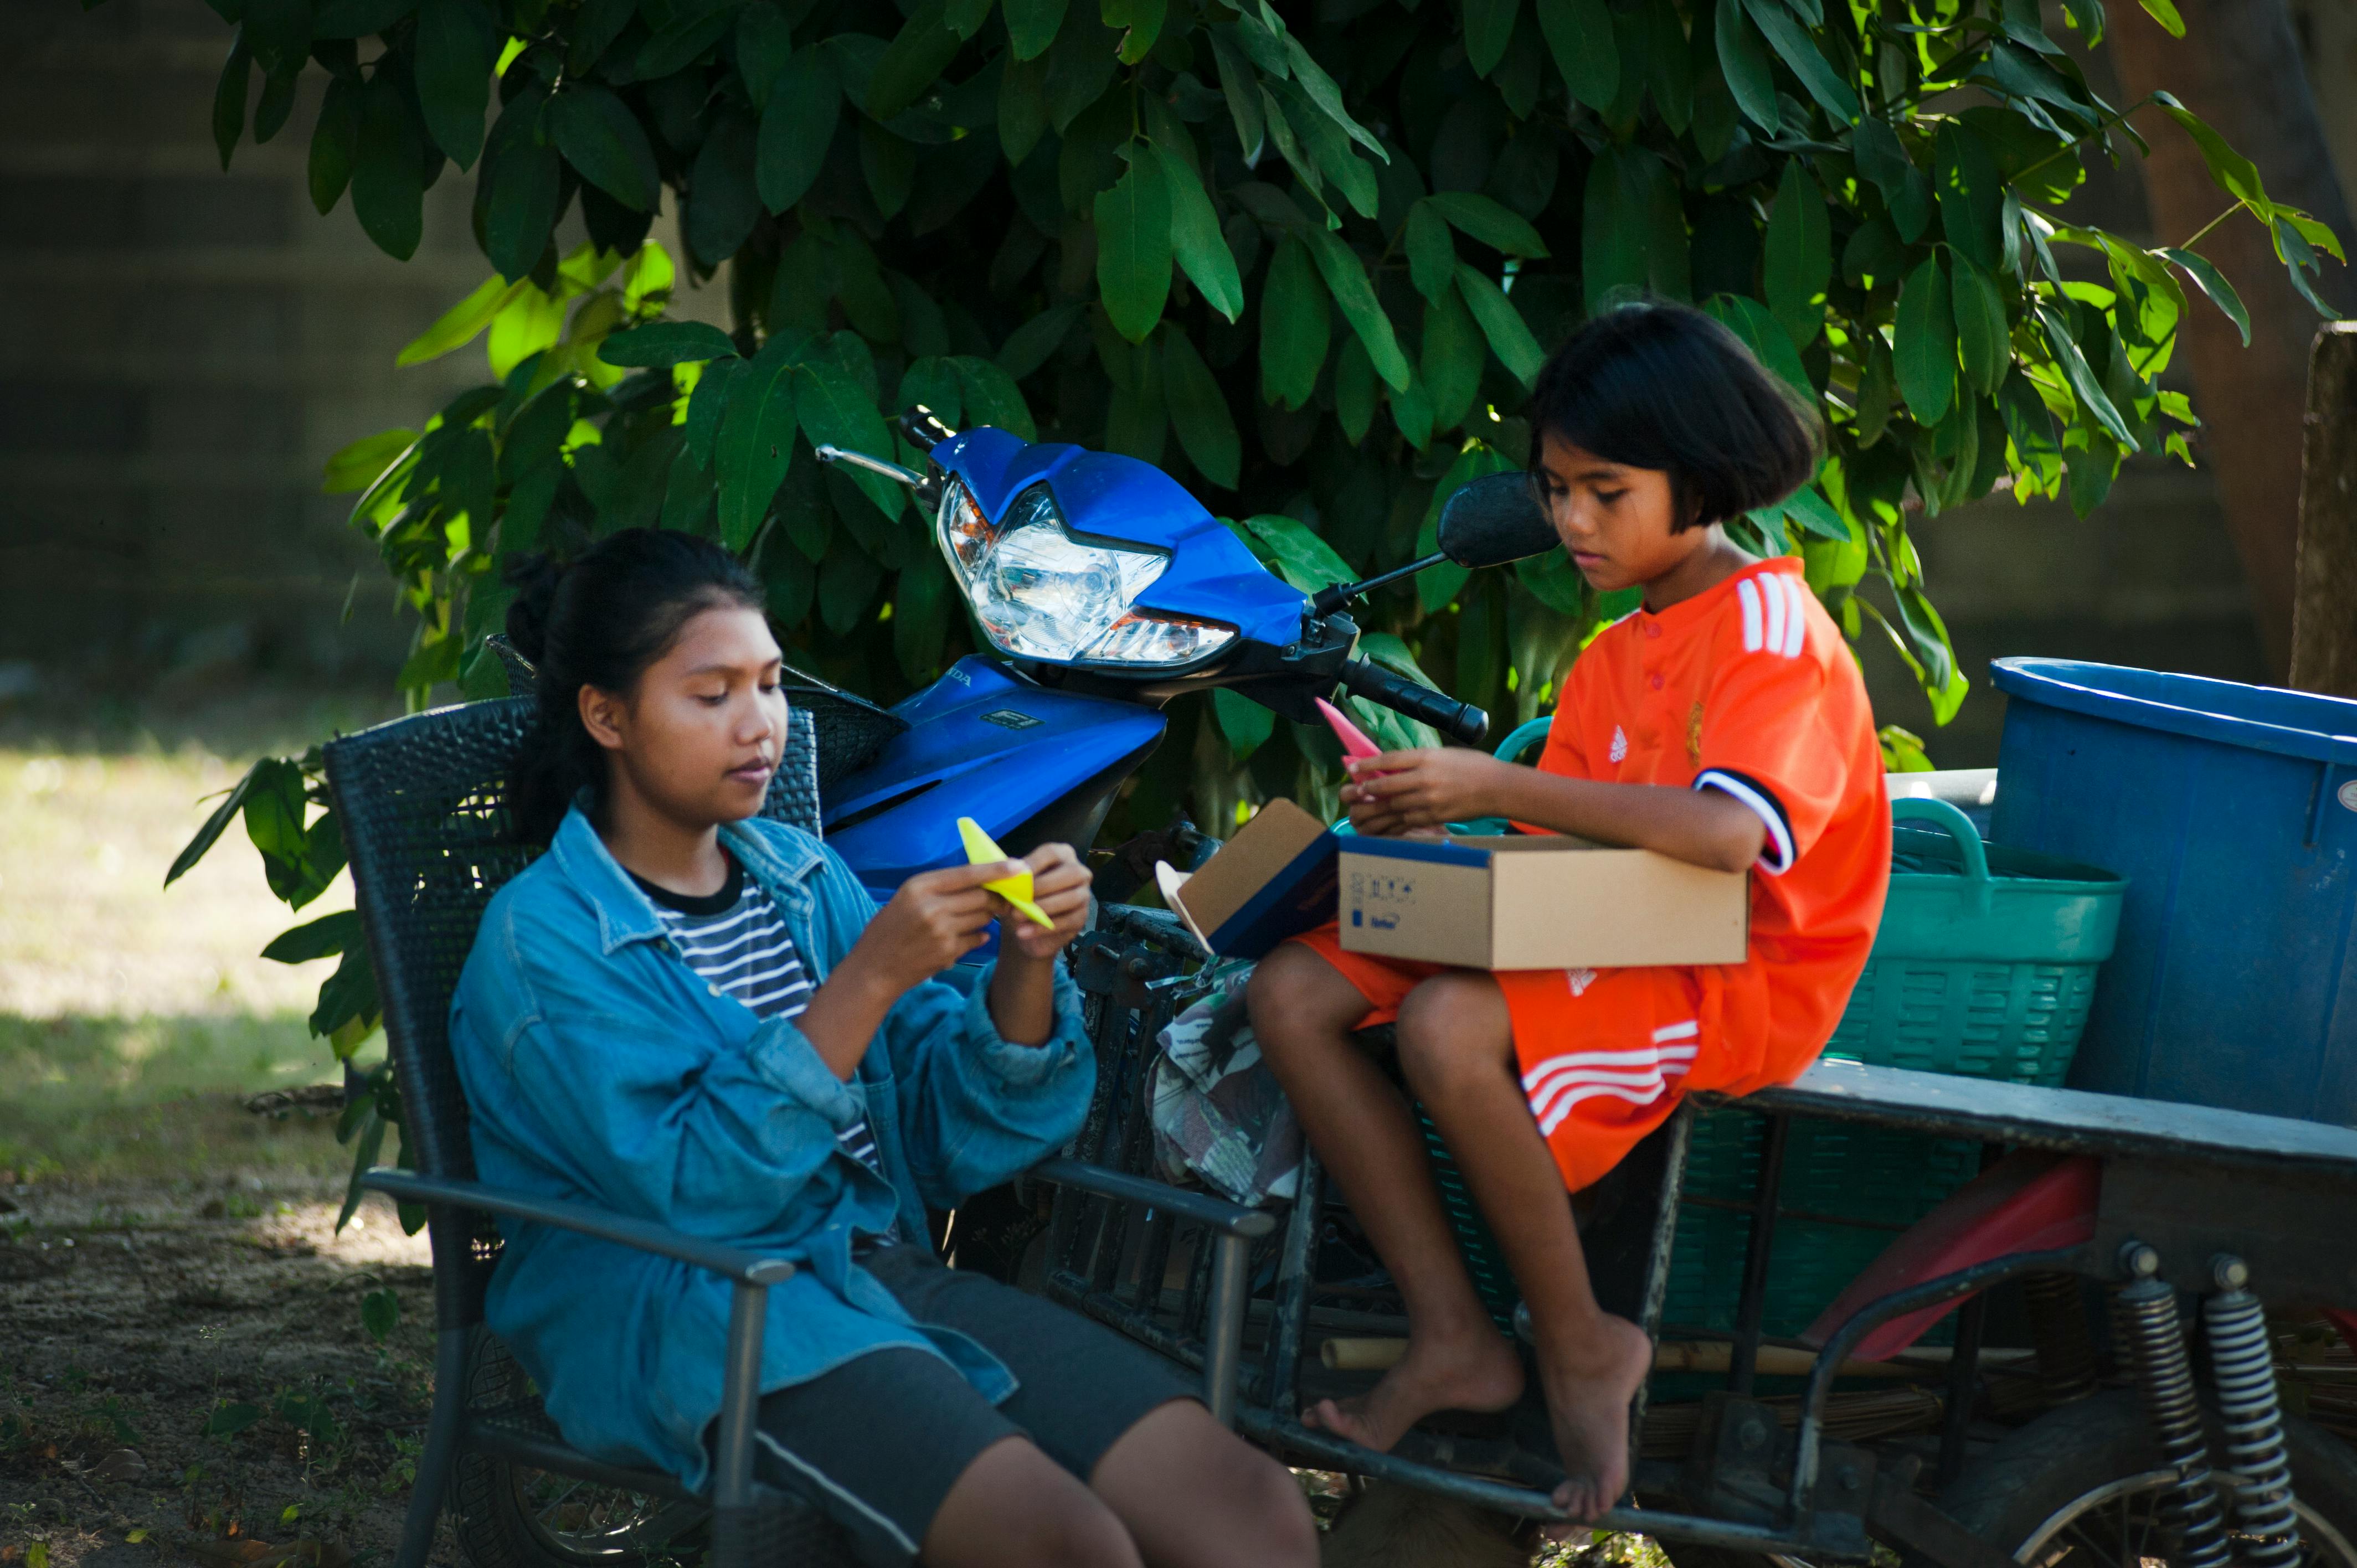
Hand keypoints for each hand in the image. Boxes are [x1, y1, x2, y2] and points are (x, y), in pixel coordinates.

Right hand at [848, 860, 1017, 993]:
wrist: (873, 969)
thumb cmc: (890, 929)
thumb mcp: (907, 898)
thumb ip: (940, 887)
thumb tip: (981, 878)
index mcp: (920, 886)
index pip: (968, 874)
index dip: (997, 870)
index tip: (1019, 867)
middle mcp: (932, 906)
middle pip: (982, 896)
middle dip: (995, 898)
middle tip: (999, 900)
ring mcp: (941, 931)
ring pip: (982, 918)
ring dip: (984, 918)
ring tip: (965, 921)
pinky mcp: (948, 952)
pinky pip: (977, 939)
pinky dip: (976, 937)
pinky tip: (961, 938)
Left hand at [996, 842, 1091, 961]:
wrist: (1025, 926)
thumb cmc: (1021, 897)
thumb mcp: (1014, 885)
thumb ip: (1013, 875)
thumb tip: (1010, 866)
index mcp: (1062, 855)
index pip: (1052, 853)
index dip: (1035, 862)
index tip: (1016, 874)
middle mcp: (1079, 872)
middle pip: (1070, 873)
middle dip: (1043, 885)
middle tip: (1019, 897)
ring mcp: (1084, 895)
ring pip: (1071, 898)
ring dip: (1043, 907)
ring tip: (1017, 915)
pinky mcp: (1081, 918)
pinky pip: (1067, 921)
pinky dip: (1043, 927)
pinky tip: (1023, 931)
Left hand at [1341, 748, 1513, 833]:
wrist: (1496, 787)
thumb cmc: (1471, 766)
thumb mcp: (1443, 754)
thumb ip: (1417, 760)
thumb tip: (1390, 767)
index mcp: (1427, 757)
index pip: (1390, 760)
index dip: (1368, 765)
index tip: (1353, 769)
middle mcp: (1426, 779)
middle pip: (1386, 786)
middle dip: (1364, 791)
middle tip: (1349, 794)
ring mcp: (1429, 800)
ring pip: (1392, 807)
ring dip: (1372, 811)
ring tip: (1356, 813)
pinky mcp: (1434, 817)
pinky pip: (1405, 822)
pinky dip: (1389, 825)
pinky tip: (1377, 827)